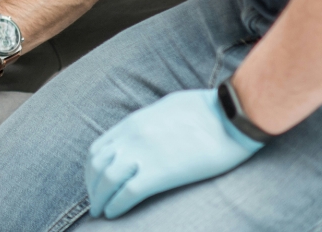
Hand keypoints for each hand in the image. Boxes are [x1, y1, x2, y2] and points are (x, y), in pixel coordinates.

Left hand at [87, 88, 262, 218]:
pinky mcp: (161, 172)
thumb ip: (148, 122)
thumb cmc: (206, 109)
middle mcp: (131, 138)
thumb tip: (143, 132)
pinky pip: (128, 193)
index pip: (98, 150)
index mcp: (132, 123)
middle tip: (95, 202)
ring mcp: (144, 154)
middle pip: (97, 167)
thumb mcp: (165, 108)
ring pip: (107, 181)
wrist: (229, 116)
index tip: (94, 183)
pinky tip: (114, 213)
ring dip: (100, 199)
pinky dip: (116, 205)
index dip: (92, 170)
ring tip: (101, 211)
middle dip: (92, 187)